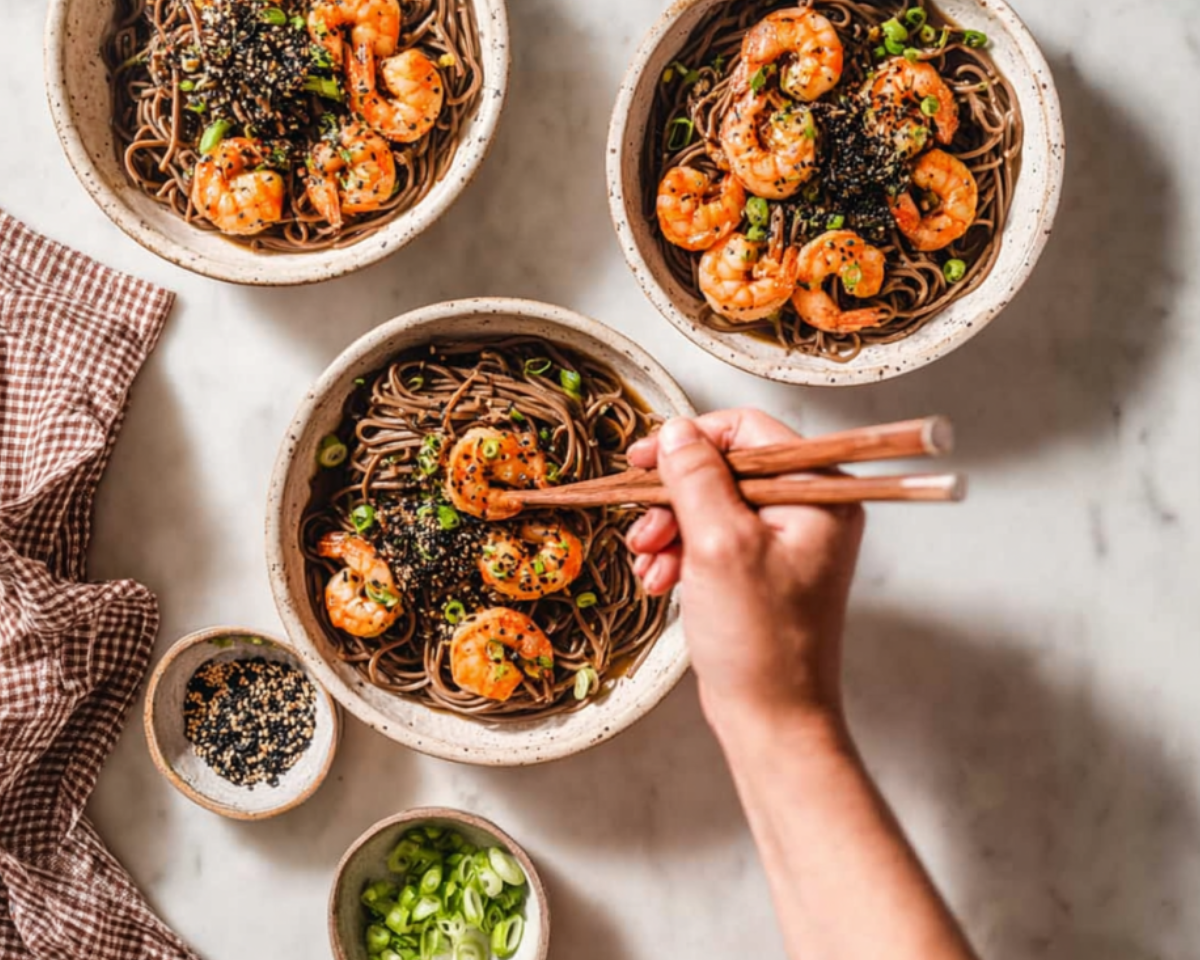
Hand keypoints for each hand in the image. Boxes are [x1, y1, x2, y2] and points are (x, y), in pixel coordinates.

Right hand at [626, 410, 864, 730]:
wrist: (772, 718)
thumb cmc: (761, 642)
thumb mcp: (719, 545)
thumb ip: (695, 479)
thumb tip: (675, 431)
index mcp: (821, 493)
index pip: (750, 432)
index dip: (691, 441)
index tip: (644, 459)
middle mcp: (810, 509)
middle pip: (725, 469)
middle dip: (675, 498)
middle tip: (646, 528)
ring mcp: (786, 540)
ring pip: (711, 504)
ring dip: (671, 528)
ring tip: (651, 564)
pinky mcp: (762, 567)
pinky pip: (712, 537)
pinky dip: (681, 552)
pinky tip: (661, 578)